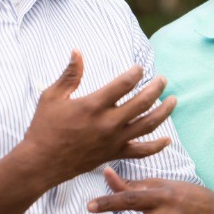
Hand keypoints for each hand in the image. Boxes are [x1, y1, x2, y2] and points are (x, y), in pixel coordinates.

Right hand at [21, 51, 174, 186]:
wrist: (40, 163)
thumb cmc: (43, 127)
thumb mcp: (52, 96)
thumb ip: (69, 74)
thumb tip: (77, 51)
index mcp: (94, 105)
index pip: (124, 84)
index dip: (136, 73)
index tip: (139, 68)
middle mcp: (108, 122)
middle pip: (142, 102)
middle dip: (156, 88)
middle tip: (163, 79)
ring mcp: (113, 140)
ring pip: (148, 124)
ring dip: (164, 112)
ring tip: (173, 101)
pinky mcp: (114, 154)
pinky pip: (141, 151)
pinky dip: (156, 147)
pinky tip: (167, 140)